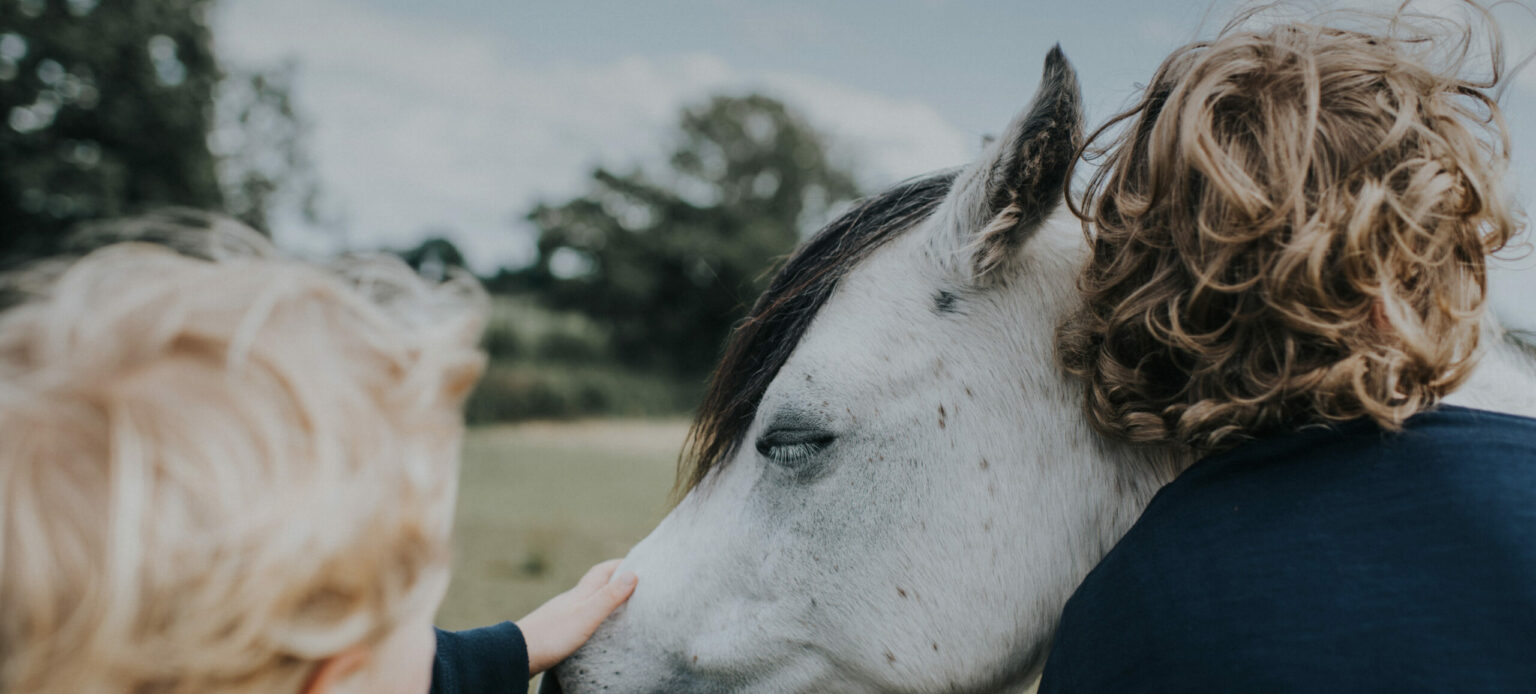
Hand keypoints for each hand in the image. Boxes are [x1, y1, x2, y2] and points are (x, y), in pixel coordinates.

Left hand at [517, 559, 637, 673]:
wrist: (517, 652)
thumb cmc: (553, 635)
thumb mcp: (586, 616)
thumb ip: (609, 597)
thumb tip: (633, 573)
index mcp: (580, 593)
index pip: (602, 570)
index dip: (620, 564)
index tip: (638, 562)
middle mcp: (571, 599)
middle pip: (595, 582)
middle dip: (613, 578)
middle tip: (633, 581)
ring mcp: (561, 613)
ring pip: (586, 599)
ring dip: (602, 597)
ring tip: (617, 605)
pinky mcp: (555, 628)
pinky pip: (578, 615)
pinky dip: (591, 614)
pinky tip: (591, 625)